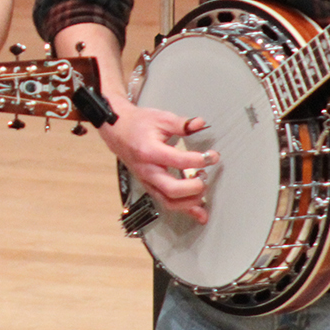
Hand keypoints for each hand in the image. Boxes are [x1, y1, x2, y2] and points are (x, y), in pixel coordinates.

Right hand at [99, 98, 217, 224]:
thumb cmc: (138, 124)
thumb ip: (182, 124)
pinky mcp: (150, 186)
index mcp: (149, 151)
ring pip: (169, 202)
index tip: (212, 156)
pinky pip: (166, 203)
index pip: (178, 161)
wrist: (117, 131)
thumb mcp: (160, 118)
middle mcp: (147, 170)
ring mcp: (147, 181)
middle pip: (172, 189)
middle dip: (195, 187)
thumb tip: (200, 124)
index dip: (200, 160)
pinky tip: (200, 212)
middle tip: (205, 175)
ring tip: (202, 188)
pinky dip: (185, 209)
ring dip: (191, 201)